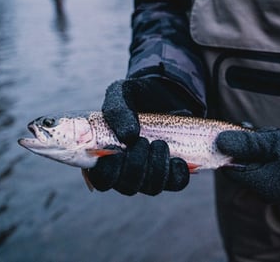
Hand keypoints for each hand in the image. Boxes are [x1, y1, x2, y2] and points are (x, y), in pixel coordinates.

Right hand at [90, 77, 201, 194]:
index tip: (118, 152)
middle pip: (128, 187)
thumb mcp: (122, 92)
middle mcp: (127, 170)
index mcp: (106, 156)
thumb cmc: (137, 95)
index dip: (109, 173)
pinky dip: (178, 172)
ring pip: (152, 188)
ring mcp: (150, 173)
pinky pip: (177, 183)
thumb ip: (117, 109)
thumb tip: (128, 136)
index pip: (101, 180)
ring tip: (161, 143)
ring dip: (157, 167)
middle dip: (137, 166)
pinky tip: (177, 158)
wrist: (166, 92)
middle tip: (143, 141)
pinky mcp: (172, 171)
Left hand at [216, 127, 279, 202]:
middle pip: (242, 163)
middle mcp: (264, 190)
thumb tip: (218, 141)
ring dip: (262, 146)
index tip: (243, 134)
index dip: (231, 148)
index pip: (229, 167)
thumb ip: (245, 143)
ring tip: (278, 139)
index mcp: (259, 184)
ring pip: (255, 160)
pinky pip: (267, 163)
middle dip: (250, 145)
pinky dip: (271, 151)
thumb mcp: (273, 142)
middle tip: (266, 135)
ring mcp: (274, 187)